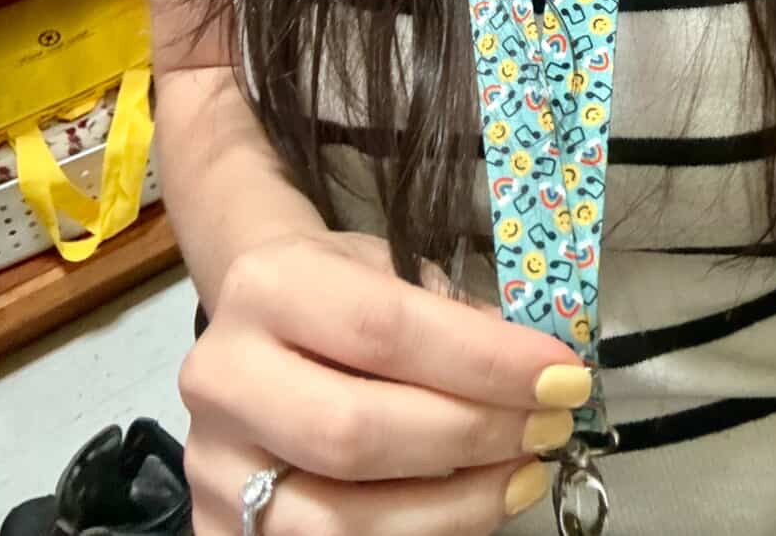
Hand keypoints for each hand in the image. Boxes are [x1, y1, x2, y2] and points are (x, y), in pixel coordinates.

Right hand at [180, 231, 590, 533]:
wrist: (252, 324)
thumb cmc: (337, 291)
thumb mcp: (389, 267)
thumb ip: (451, 313)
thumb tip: (534, 372)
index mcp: (267, 287)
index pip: (382, 330)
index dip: (483, 360)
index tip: (563, 374)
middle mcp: (222, 377)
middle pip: (357, 432)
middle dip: (474, 433)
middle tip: (549, 425)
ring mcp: (212, 468)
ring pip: (342, 523)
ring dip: (457, 506)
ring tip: (525, 472)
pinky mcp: (217, 534)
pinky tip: (475, 506)